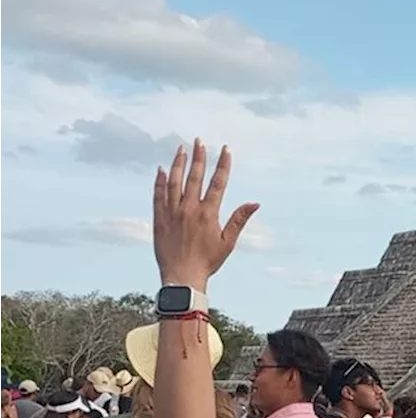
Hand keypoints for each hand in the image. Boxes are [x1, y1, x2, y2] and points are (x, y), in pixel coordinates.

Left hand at [153, 140, 258, 289]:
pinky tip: (162, 169)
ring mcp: (172, 212)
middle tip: (199, 140)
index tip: (225, 149)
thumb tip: (255, 203)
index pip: (218, 183)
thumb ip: (239, 219)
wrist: (182, 277)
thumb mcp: (228, 242)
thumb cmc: (208, 261)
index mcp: (208, 214)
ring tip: (182, 149)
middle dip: (199, 157)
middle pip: (195, 177)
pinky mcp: (159, 218)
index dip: (223, 164)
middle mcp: (190, 209)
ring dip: (179, 164)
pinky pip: (158, 195)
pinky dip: (160, 181)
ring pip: (175, 181)